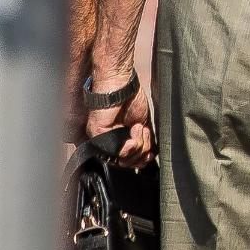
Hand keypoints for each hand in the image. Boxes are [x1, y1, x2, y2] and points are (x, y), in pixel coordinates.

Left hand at [86, 49, 152, 169]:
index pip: (130, 161)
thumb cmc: (132, 99)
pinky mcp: (99, 136)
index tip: (149, 151)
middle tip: (142, 132)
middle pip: (128, 163)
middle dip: (142, 151)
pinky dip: (132, 143)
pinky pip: (119, 152)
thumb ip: (145, 141)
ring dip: (139, 145)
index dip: (142, 159)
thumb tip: (149, 158)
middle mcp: (110, 143)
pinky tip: (134, 128)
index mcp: (120, 140)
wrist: (122, 86)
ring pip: (124, 160)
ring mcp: (103, 141)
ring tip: (138, 128)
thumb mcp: (144, 124)